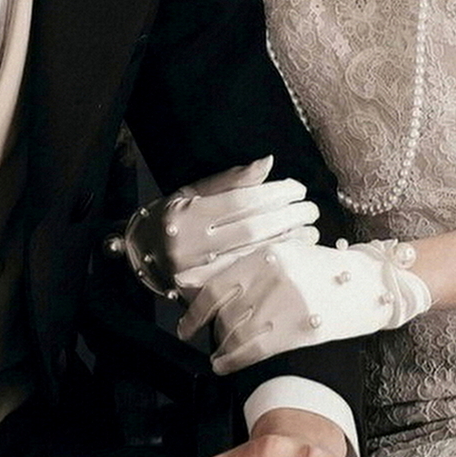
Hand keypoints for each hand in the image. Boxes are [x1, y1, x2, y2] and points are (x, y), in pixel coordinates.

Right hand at [119, 156, 319, 298]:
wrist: (144, 255)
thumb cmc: (173, 217)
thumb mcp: (194, 192)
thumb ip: (232, 180)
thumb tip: (268, 162)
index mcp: (187, 214)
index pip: (241, 202)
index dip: (274, 194)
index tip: (297, 188)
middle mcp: (190, 245)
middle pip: (252, 229)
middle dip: (288, 217)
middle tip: (311, 209)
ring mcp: (197, 274)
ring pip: (254, 256)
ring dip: (289, 242)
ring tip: (310, 231)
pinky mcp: (205, 294)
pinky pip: (248, 277)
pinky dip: (274, 263)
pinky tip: (293, 254)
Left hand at [178, 237, 431, 373]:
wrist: (374, 282)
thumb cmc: (330, 270)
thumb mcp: (292, 254)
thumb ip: (257, 266)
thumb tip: (216, 287)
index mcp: (268, 253)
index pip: (217, 284)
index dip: (196, 307)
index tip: (185, 322)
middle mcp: (272, 276)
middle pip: (223, 311)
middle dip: (208, 329)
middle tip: (199, 340)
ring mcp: (285, 303)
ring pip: (235, 331)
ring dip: (220, 348)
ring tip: (216, 357)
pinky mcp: (299, 328)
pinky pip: (252, 349)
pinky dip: (232, 360)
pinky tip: (224, 366)